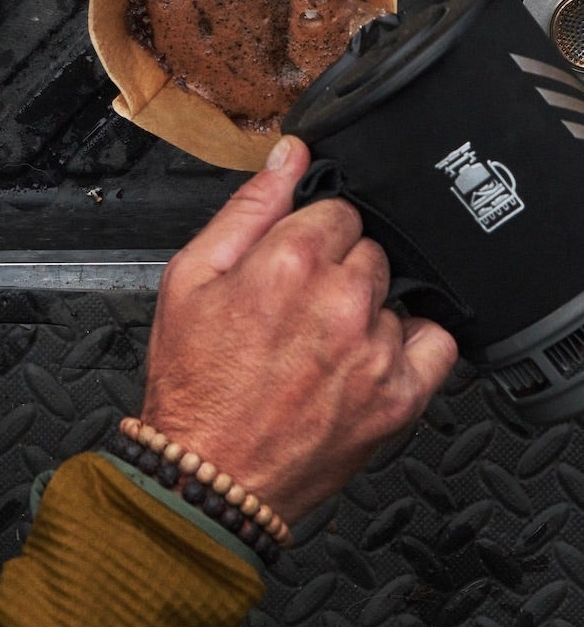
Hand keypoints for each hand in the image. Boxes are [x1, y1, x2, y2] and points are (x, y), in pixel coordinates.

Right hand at [140, 135, 457, 524]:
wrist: (211, 470)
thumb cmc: (194, 379)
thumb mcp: (190, 276)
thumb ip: (248, 208)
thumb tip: (287, 156)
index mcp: (287, 262)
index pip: (336, 209)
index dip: (308, 231)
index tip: (290, 258)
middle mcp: (340, 301)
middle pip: (369, 248)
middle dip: (336, 265)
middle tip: (296, 304)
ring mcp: (375, 350)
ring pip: (394, 293)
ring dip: (366, 307)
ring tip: (320, 339)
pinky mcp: (400, 396)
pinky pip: (436, 342)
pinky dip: (411, 341)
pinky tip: (368, 353)